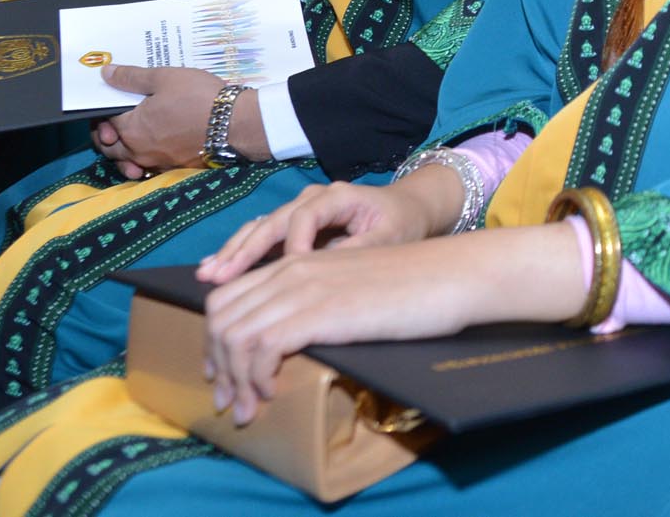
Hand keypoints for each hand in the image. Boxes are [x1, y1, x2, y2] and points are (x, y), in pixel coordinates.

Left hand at [92, 66, 241, 176]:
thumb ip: (131, 77)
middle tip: (113, 121)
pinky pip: (149, 167)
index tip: (109, 102)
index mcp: (131, 129)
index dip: (101, 112)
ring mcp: (157, 162)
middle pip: (110, 148)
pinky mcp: (175, 168)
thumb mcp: (165, 77)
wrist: (237, 123)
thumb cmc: (199, 97)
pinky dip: (143, 160)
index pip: (103, 123)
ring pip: (128, 162)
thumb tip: (105, 73)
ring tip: (127, 139)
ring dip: (122, 152)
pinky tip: (151, 150)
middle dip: (106, 135)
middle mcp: (139, 151)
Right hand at [197, 172, 461, 283]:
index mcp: (337, 196)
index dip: (294, 246)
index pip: (305, 219)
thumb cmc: (401, 223)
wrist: (408, 209)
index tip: (287, 274)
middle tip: (219, 276)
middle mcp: (311, 199)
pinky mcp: (294, 226)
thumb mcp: (391, 237)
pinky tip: (216, 270)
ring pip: (260, 229)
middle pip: (272, 222)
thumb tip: (325, 269)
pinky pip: (262, 238)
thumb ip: (359, 250)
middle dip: (245, 251)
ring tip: (209, 275)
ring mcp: (299, 210)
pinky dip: (240, 254)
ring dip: (234, 252)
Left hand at [202, 224, 583, 422]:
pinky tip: (271, 393)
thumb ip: (320, 302)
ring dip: (234, 380)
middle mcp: (292, 269)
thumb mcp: (353, 287)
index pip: (229, 298)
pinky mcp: (319, 310)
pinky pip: (260, 347)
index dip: (217, 341)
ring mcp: (303, 288)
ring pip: (233, 335)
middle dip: (216, 364)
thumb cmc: (414, 290)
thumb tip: (294, 344)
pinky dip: (256, 377)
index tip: (229, 377)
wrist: (452, 275)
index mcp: (298, 261)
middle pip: (220, 317)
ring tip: (248, 408)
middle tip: (231, 401)